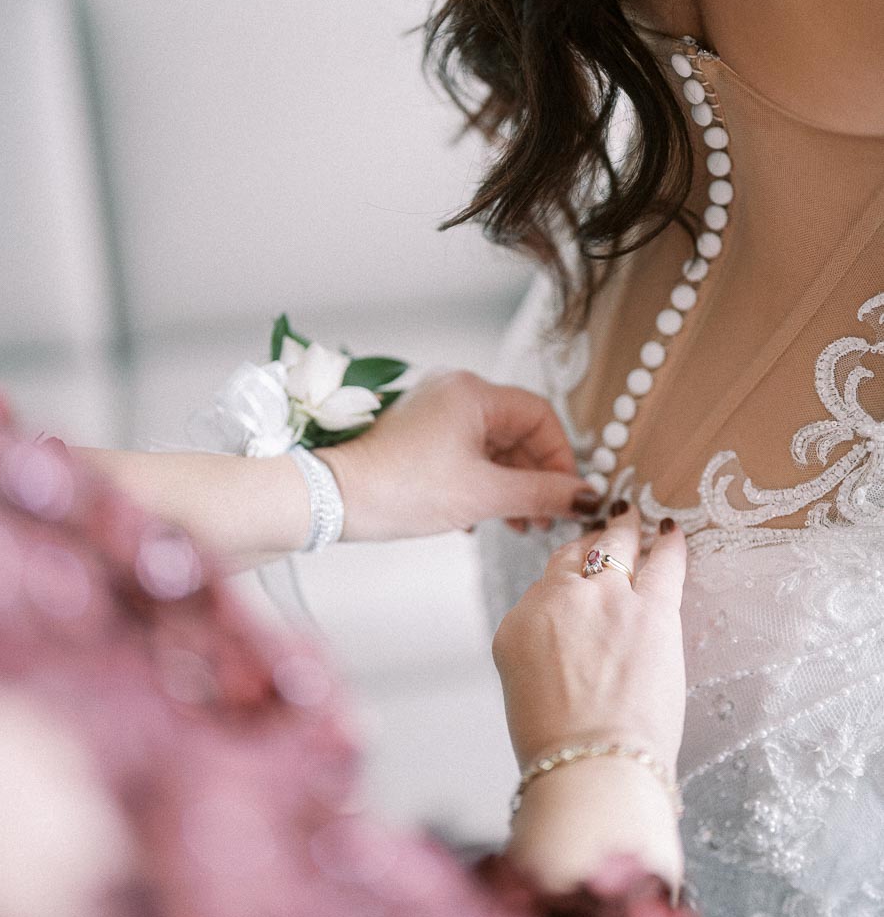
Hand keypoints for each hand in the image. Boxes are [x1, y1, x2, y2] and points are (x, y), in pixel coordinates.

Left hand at [317, 370, 595, 541]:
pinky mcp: (418, 435)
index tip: (567, 496)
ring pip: (492, 446)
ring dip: (509, 485)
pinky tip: (481, 519)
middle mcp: (454, 392)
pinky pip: (466, 453)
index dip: (560, 457)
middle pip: (517, 431)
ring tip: (516, 525)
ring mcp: (434, 412)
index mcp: (472, 393)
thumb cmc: (399, 489)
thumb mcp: (481, 495)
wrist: (330, 499)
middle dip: (535, 477)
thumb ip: (540, 494)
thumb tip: (586, 497)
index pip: (540, 415)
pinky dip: (482, 482)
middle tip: (543, 519)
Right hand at [492, 503, 686, 775]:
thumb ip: (542, 651)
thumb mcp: (523, 690)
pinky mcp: (651, 609)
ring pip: (616, 546)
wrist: (592, 766)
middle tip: (605, 534)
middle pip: (576, 556)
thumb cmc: (559, 747)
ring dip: (625, 529)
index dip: (565, 575)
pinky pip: (664, 562)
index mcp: (518, 624)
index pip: (545, 583)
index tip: (577, 573)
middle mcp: (558, 600)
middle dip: (592, 544)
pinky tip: (671, 530)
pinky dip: (669, 543)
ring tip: (633, 517)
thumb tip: (569, 643)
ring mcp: (606, 598)